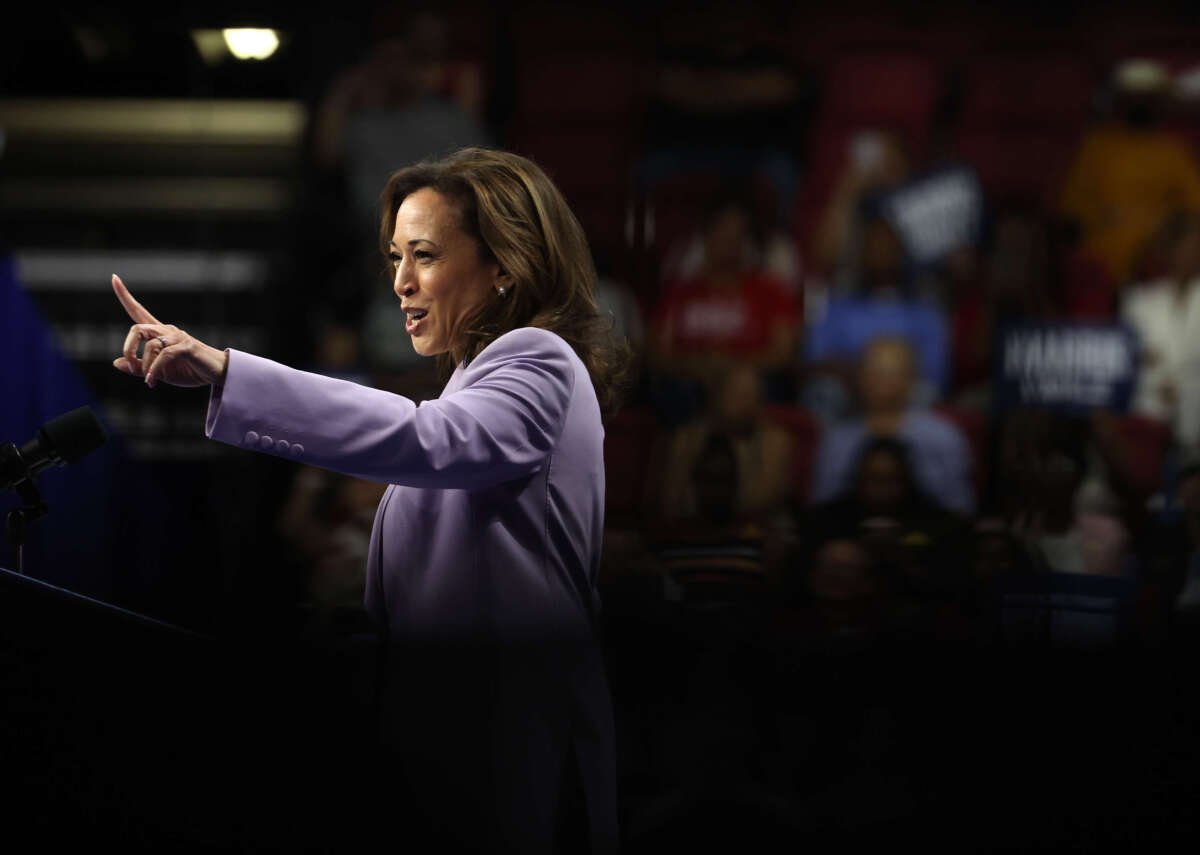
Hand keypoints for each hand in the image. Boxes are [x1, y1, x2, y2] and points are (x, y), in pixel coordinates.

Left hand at [110, 274, 228, 388]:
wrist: (217, 373)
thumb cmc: (190, 370)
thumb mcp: (159, 372)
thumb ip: (139, 367)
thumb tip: (116, 362)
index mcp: (160, 333)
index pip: (138, 311)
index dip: (125, 296)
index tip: (113, 278)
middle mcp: (167, 331)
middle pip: (138, 328)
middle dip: (128, 348)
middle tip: (130, 365)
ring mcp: (178, 337)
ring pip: (151, 345)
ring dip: (145, 365)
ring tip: (149, 380)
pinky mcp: (187, 347)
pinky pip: (164, 355)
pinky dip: (155, 369)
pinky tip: (152, 381)